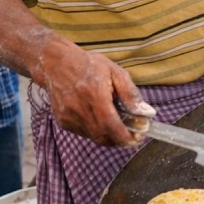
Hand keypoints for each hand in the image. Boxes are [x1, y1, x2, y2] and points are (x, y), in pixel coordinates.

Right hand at [34, 38, 151, 145]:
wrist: (56, 64)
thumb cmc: (89, 65)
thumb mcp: (115, 73)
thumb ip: (131, 95)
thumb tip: (147, 113)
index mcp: (95, 96)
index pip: (111, 126)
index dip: (125, 137)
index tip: (138, 139)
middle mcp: (80, 110)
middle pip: (103, 136)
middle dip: (119, 139)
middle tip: (132, 133)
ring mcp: (69, 118)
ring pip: (94, 137)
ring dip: (108, 135)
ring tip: (116, 122)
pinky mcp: (63, 122)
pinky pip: (84, 133)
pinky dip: (95, 130)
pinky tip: (99, 117)